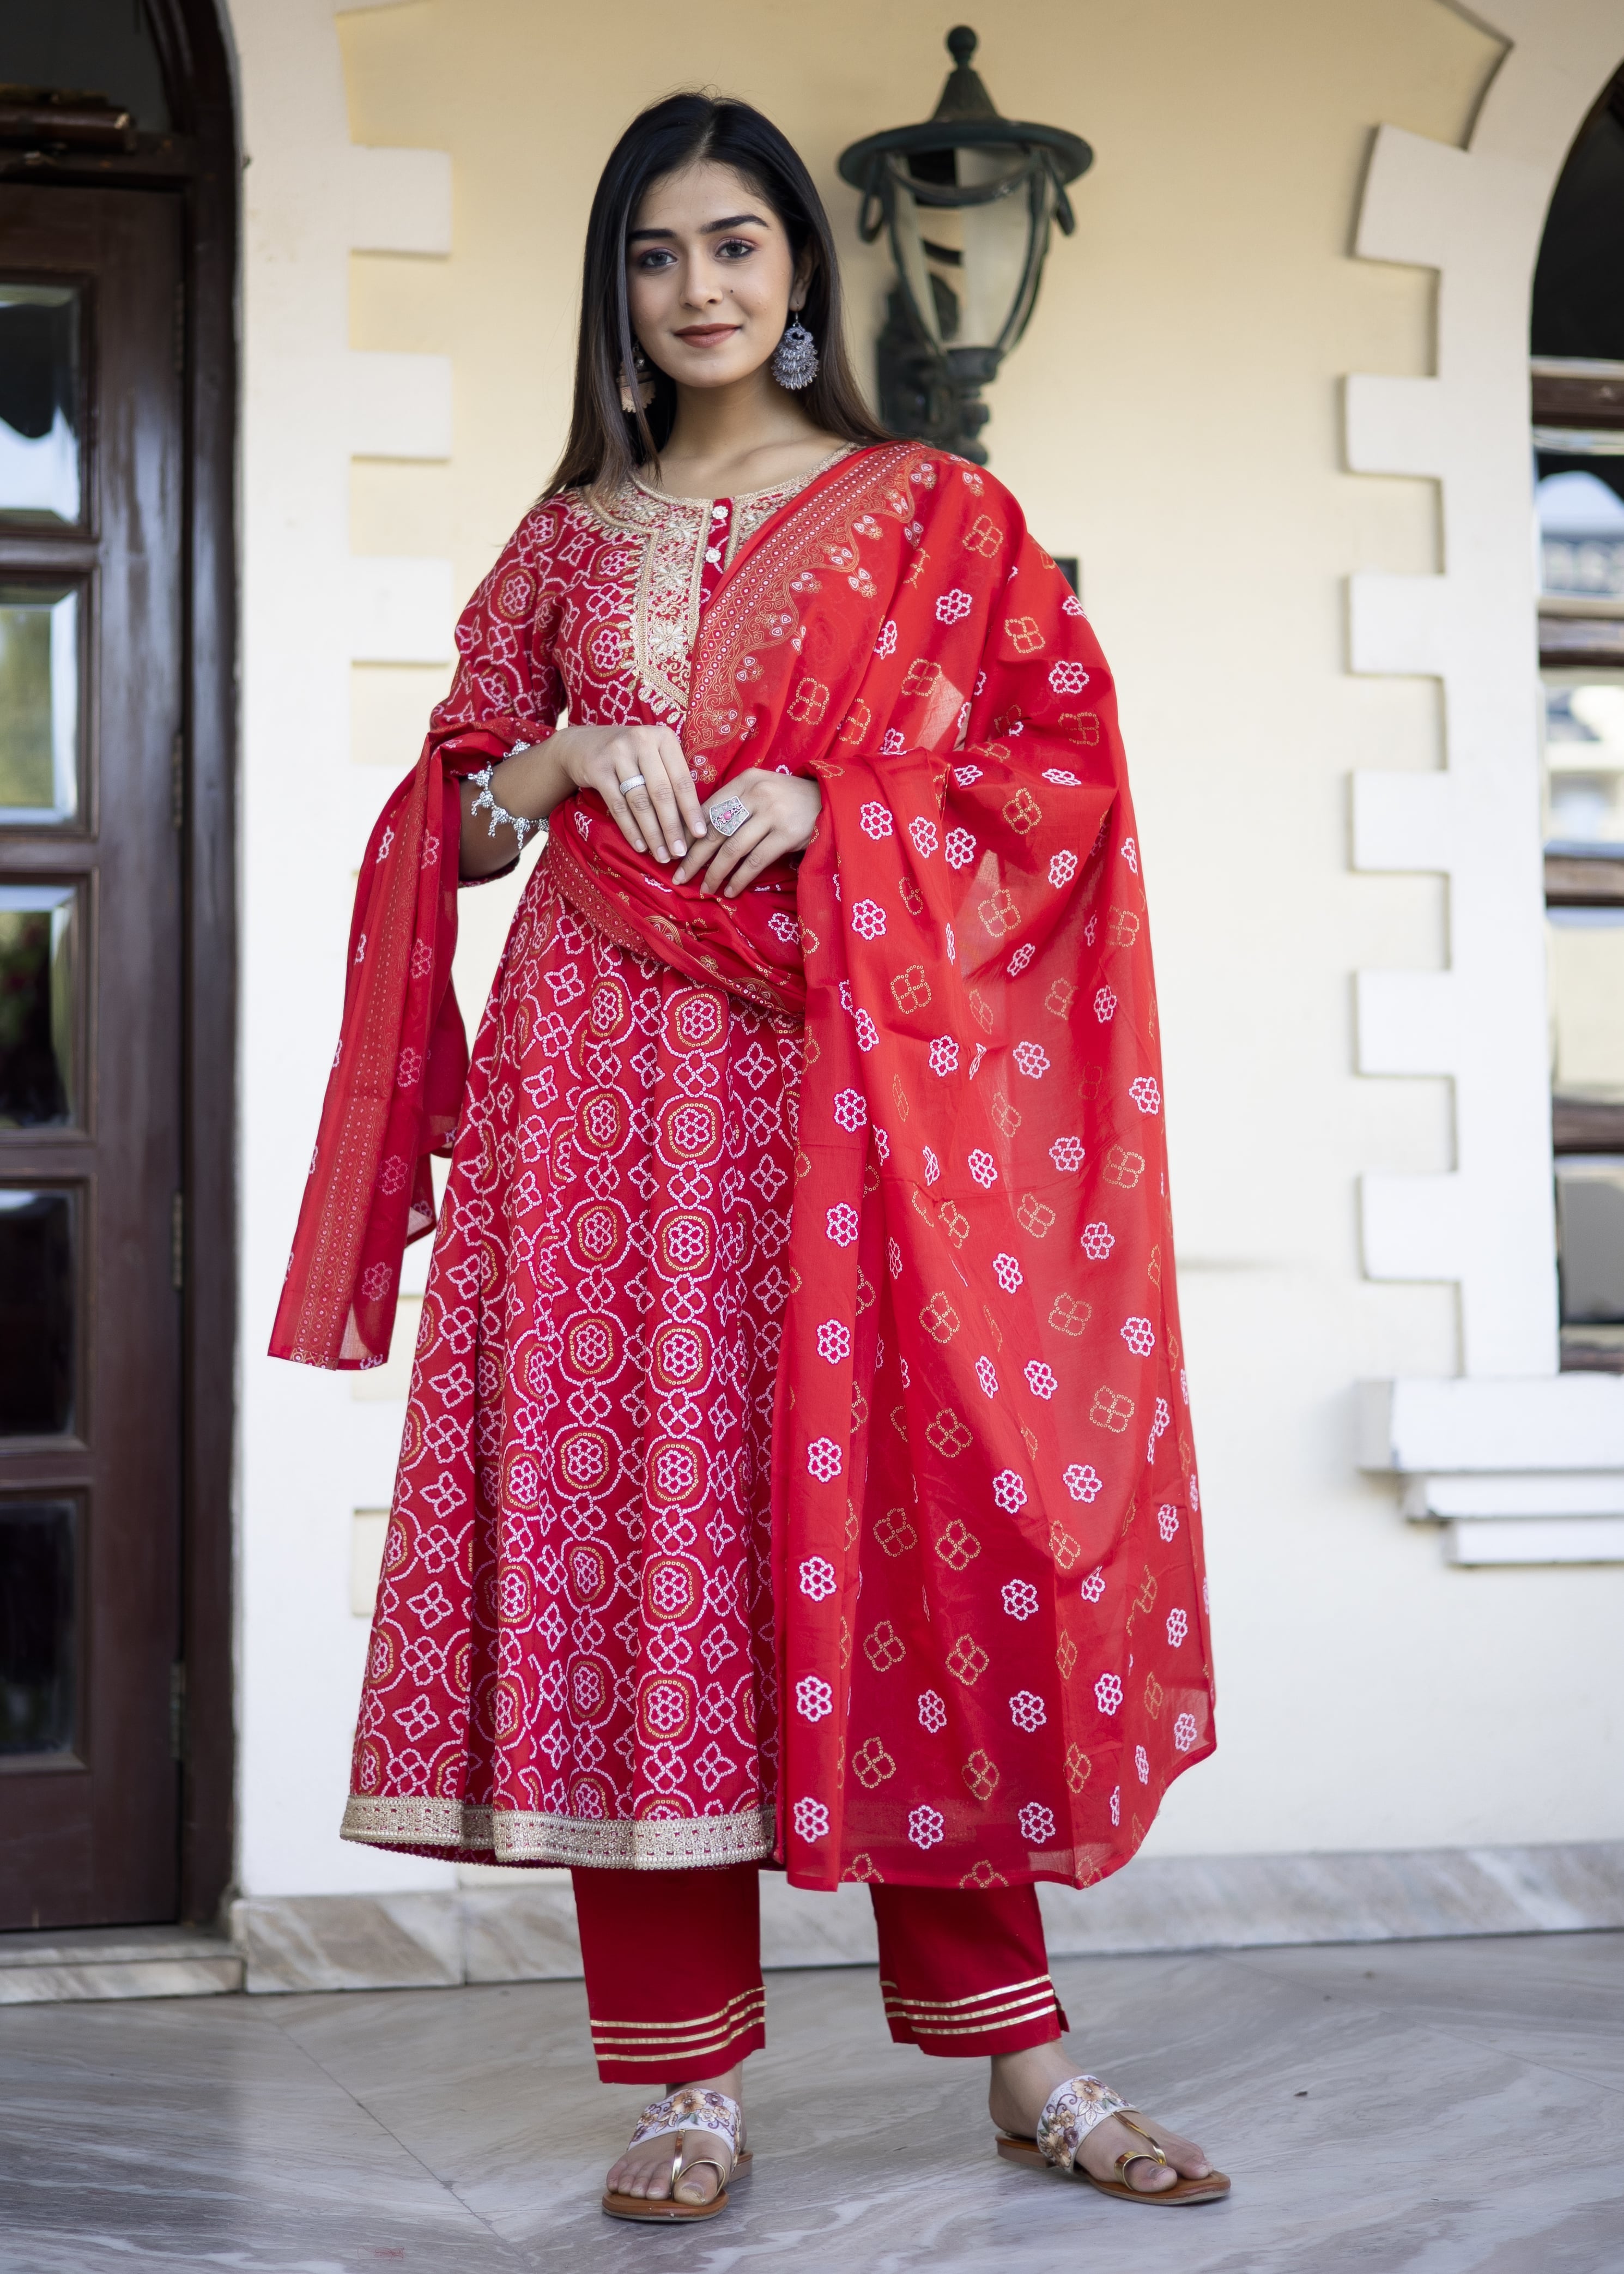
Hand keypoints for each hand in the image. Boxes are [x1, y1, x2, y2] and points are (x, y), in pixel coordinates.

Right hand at [554, 722, 707, 862]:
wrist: (582, 744)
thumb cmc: (630, 756)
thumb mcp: (654, 755)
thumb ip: (672, 777)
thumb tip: (693, 822)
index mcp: (663, 738)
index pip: (682, 779)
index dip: (691, 809)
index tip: (700, 834)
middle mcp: (641, 741)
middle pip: (661, 792)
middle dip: (672, 827)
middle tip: (679, 852)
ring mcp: (617, 754)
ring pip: (640, 802)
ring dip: (652, 833)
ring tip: (661, 856)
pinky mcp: (597, 769)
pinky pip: (618, 806)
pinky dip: (630, 829)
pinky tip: (640, 846)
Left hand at [672, 770, 821, 897]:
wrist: (833, 801)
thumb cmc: (792, 801)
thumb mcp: (763, 791)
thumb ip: (736, 804)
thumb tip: (701, 835)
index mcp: (745, 780)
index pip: (708, 809)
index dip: (690, 834)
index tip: (677, 854)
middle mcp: (756, 793)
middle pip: (715, 829)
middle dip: (694, 857)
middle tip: (679, 876)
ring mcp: (772, 813)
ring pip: (732, 848)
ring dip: (715, 873)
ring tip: (705, 889)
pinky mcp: (786, 834)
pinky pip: (755, 861)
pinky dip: (740, 879)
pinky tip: (730, 891)